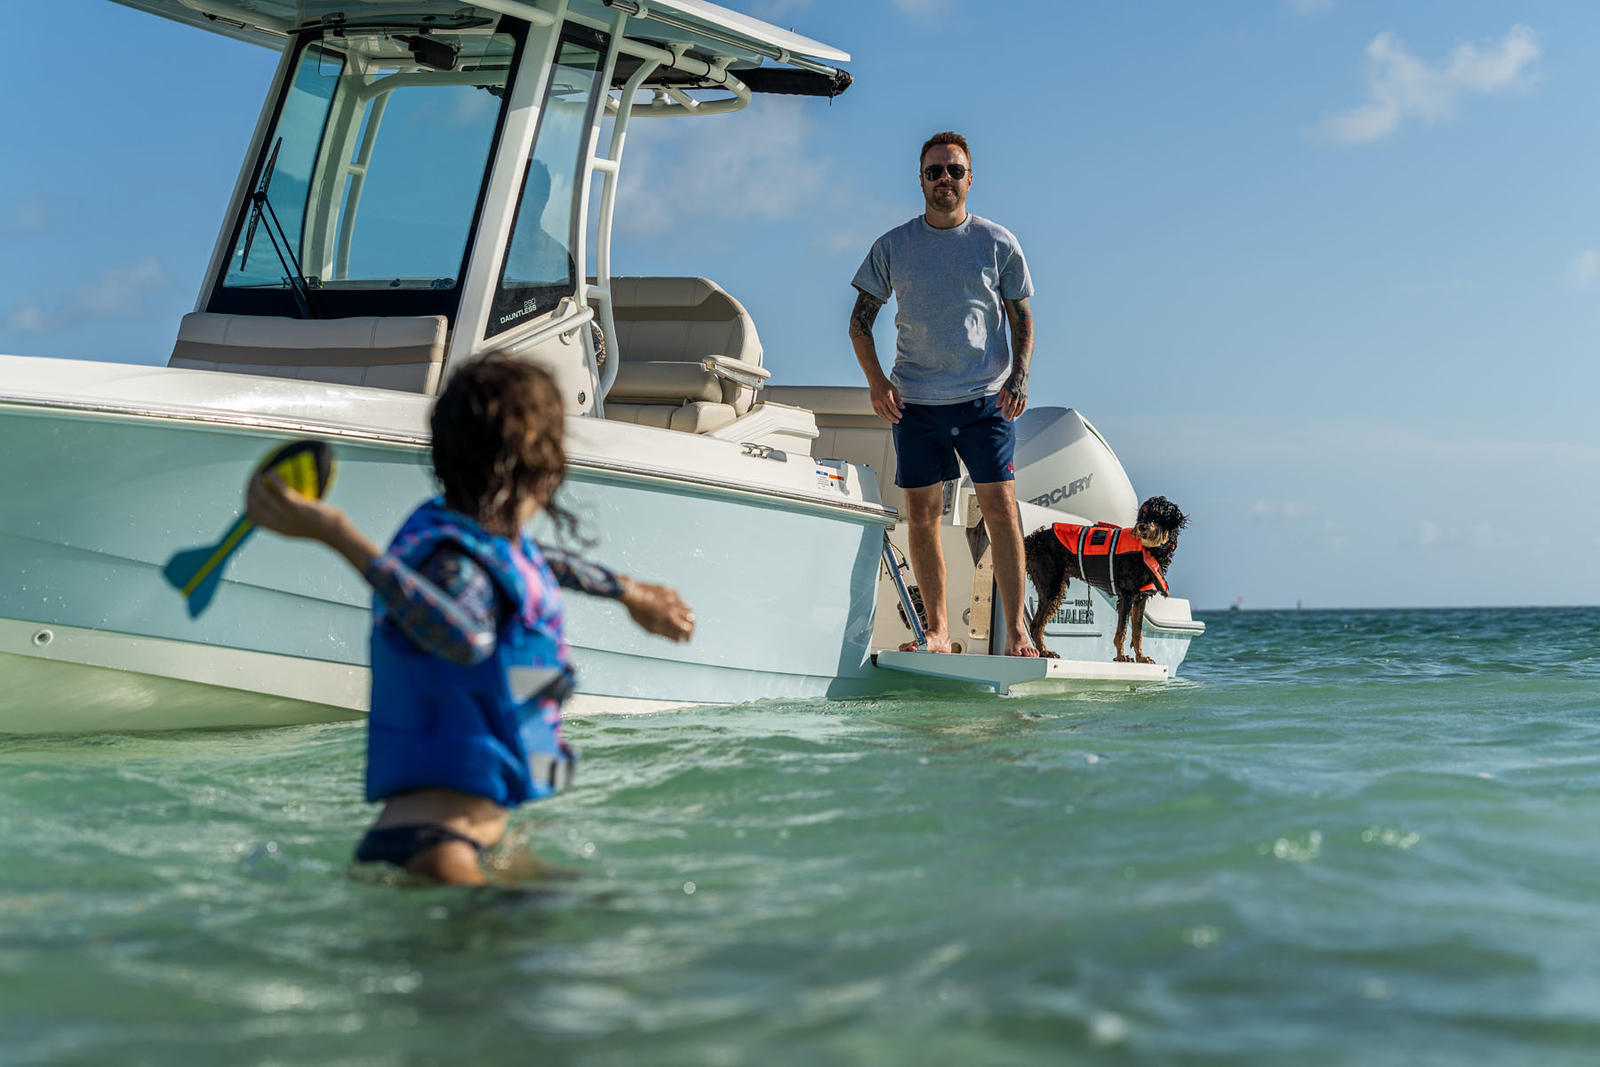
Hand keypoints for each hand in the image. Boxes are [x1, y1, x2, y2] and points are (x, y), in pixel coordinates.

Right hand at [247, 470, 379, 573]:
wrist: (336, 532)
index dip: (248, 506)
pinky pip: (280, 490)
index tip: (247, 496)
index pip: (255, 520)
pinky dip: (274, 479)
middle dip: (249, 492)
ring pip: (263, 497)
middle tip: (251, 480)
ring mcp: (287, 515)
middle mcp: (279, 523)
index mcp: (279, 530)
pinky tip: (273, 471)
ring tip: (259, 474)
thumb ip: (293, 519)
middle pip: (255, 506)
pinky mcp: (296, 507)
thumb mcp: (303, 526)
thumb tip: (292, 503)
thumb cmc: (325, 528)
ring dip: (257, 484)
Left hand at [619, 578, 694, 641]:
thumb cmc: (639, 613)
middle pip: (691, 618)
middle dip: (690, 627)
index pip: (688, 629)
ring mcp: (674, 597)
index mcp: (669, 617)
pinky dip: (677, 605)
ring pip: (688, 608)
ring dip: (686, 616)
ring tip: (679, 620)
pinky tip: (668, 608)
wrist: (632, 593)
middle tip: (686, 632)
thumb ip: (666, 634)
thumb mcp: (651, 628)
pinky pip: (679, 599)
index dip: (689, 636)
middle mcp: (674, 606)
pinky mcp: (670, 590)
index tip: (686, 640)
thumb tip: (679, 640)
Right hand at [869, 377, 903, 423]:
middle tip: (897, 421)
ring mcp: (876, 403)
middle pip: (887, 413)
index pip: (893, 408)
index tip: (900, 416)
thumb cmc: (886, 385)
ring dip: (887, 419)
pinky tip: (886, 418)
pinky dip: (882, 416)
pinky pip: (877, 412)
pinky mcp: (873, 403)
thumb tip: (902, 407)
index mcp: (887, 397)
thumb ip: (898, 399)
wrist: (876, 381)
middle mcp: (880, 401)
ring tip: (892, 421)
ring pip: (882, 414)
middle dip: (893, 418)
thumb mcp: (895, 390)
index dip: (897, 414)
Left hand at [999, 371, 1027, 419]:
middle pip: (1013, 407)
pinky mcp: (1025, 397)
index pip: (1006, 403)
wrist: (1020, 375)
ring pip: (1018, 408)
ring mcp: (1021, 396)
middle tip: (1007, 419)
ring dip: (1014, 414)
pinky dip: (1020, 411)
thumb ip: (1000, 397)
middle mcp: (1016, 395)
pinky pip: (1023, 406)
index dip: (1004, 410)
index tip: (1002, 415)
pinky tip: (1016, 415)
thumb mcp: (1003, 388)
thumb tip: (997, 406)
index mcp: (1009, 392)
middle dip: (1010, 414)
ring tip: (1011, 418)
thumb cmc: (1010, 382)